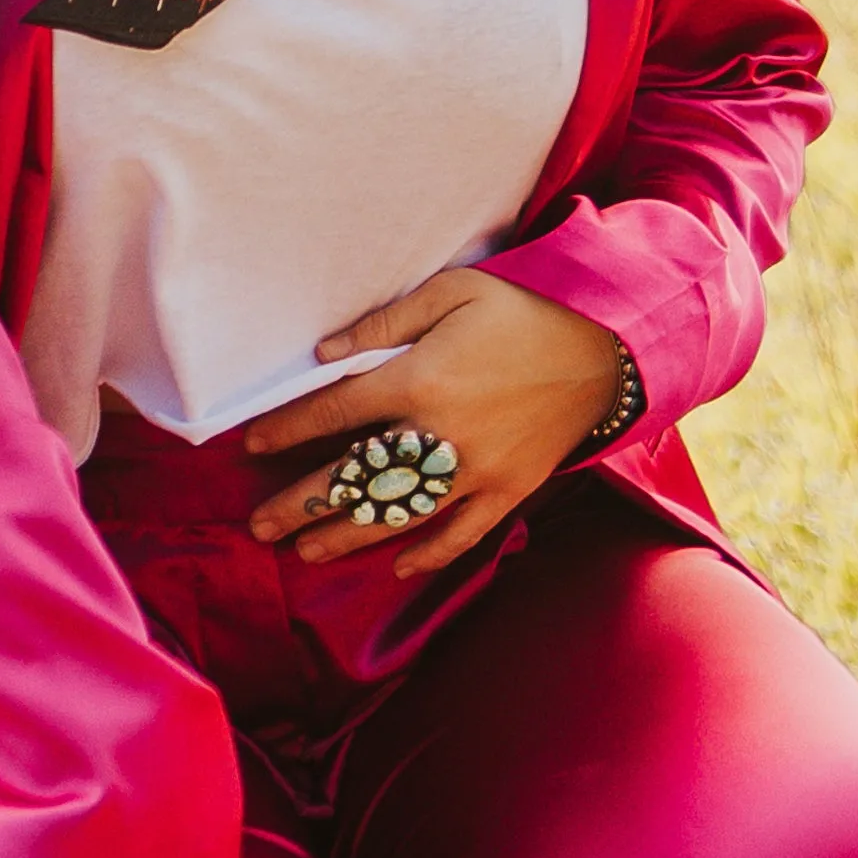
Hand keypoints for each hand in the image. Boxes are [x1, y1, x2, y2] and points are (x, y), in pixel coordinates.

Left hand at [242, 266, 624, 580]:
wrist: (604, 348)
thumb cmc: (522, 311)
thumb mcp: (453, 291)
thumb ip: (384, 321)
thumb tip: (324, 352)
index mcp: (419, 379)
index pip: (336, 412)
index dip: (288, 430)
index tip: (252, 446)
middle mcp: (440, 433)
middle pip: (355, 478)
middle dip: (303, 504)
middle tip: (261, 525)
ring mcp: (476, 469)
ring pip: (399, 515)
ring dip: (349, 537)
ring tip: (307, 551)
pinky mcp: (509, 489)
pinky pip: (463, 533)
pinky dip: (431, 553)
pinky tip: (398, 566)